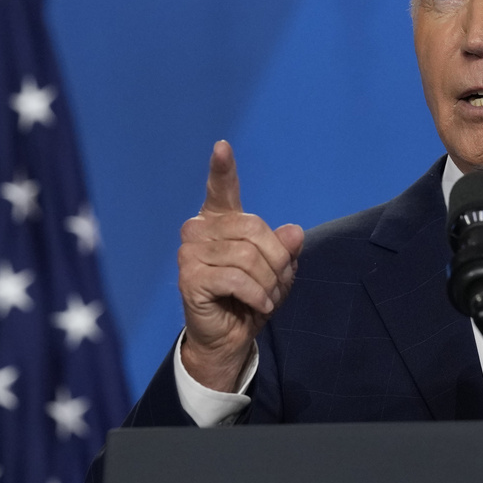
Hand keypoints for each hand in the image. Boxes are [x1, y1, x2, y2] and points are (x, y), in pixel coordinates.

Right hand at [177, 140, 302, 391]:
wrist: (230, 336)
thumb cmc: (252, 296)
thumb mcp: (279, 270)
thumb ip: (286, 249)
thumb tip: (293, 232)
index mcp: (220, 220)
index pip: (221, 189)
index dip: (222, 168)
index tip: (222, 146)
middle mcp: (199, 230)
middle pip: (253, 228)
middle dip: (277, 259)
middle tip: (278, 283)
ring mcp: (190, 253)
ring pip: (248, 257)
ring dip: (269, 282)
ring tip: (267, 297)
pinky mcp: (189, 278)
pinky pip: (237, 279)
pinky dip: (258, 295)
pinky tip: (260, 305)